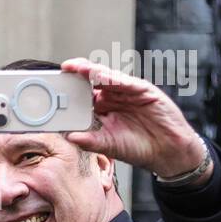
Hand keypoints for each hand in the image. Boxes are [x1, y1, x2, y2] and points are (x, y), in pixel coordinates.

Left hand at [61, 58, 208, 177]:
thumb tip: (69, 137)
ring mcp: (129, 92)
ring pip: (108, 78)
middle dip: (77, 75)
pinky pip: (128, 83)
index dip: (69, 89)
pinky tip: (102, 77)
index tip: (53, 87)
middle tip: (62, 70)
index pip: (82, 94)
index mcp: (103, 107)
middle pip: (93, 81)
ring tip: (77, 68)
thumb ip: (89, 140)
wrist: (167, 153)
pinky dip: (115, 79)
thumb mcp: (108, 145)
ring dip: (92, 72)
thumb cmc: (138, 147)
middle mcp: (114, 96)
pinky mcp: (145, 92)